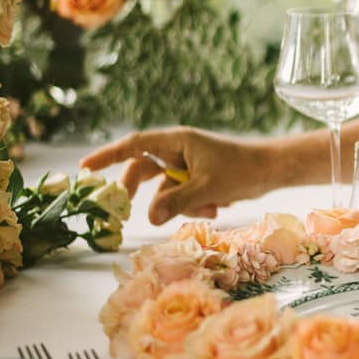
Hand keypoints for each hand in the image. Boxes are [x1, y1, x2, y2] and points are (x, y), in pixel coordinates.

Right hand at [80, 127, 280, 224]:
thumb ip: (174, 202)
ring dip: (181, 204)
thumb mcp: (205, 189)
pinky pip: (182, 195)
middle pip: (144, 169)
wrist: (273, 171)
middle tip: (125, 207)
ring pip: (165, 189)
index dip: (108, 155)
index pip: (134, 145)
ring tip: (210, 207)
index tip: (85, 167)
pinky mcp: (198, 178)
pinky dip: (195, 205)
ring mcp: (188, 164)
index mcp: (177, 141)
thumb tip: (147, 217)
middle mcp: (178, 149)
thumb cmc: (241, 171)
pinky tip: (217, 207)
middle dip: (141, 190)